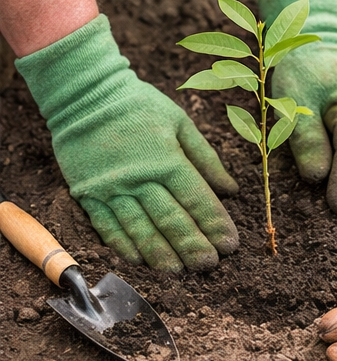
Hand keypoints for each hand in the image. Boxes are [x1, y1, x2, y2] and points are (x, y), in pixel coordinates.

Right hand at [15, 15, 238, 272]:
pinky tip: (139, 261)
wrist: (81, 89)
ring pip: (140, 229)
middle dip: (192, 246)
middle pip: (171, 220)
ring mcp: (111, 188)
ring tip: (177, 271)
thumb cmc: (137, 105)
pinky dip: (124, 245)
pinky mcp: (87, 193)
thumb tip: (231, 190)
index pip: (197, 200)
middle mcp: (139, 177)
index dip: (215, 225)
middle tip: (208, 265)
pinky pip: (106, 225)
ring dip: (161, 253)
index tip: (229, 245)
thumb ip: (206, 158)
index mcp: (167, 159)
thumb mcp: (179, 122)